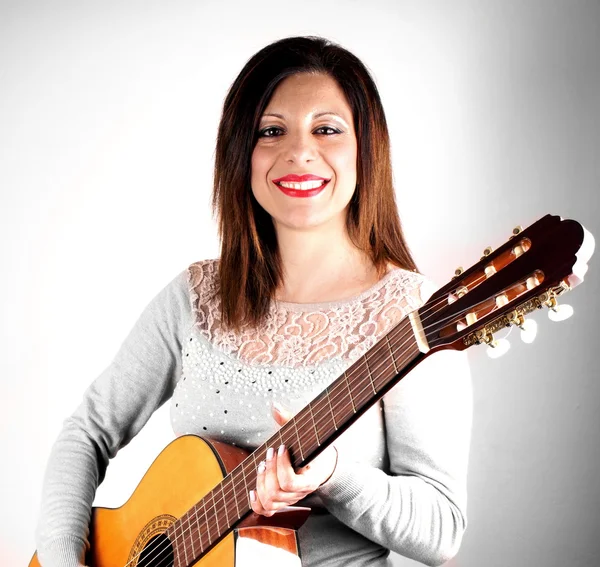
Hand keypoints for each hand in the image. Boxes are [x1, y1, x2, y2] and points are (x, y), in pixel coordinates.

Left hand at [249, 402, 337, 516]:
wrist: (323, 465)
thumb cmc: (312, 448)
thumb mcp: (305, 433)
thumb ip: (289, 420)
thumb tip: (275, 406)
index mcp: (309, 480)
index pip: (290, 482)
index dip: (281, 465)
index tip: (281, 447)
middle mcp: (300, 493)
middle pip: (276, 492)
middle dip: (269, 470)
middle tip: (270, 452)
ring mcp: (290, 500)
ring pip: (269, 502)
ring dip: (261, 482)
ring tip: (263, 465)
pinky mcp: (281, 502)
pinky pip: (266, 511)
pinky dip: (256, 503)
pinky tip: (252, 489)